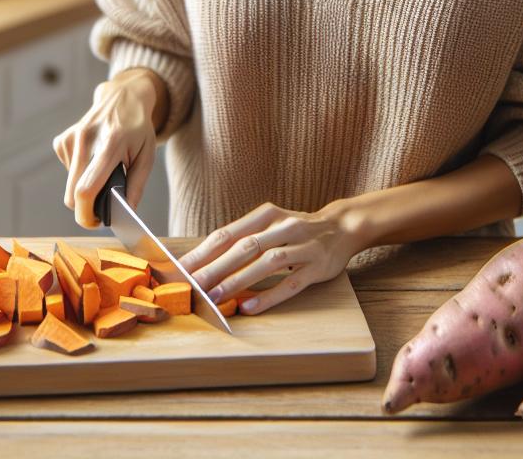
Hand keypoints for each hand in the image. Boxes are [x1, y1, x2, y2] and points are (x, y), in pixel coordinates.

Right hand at [52, 68, 163, 228]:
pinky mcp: (62, 139)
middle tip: (101, 209)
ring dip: (85, 187)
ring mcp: (71, 138)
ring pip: (70, 184)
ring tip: (104, 170)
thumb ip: (136, 185)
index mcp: (111, 144)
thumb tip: (125, 212)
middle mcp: (86, 140)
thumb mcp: (147, 155)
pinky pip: (68, 171)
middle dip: (85, 208)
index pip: (87, 188)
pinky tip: (93, 157)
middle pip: (73, 193)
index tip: (95, 222)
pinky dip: (80, 173)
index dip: (86, 213)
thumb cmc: (138, 129)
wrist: (122, 97)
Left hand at [177, 201, 365, 315]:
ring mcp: (302, 246)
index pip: (227, 234)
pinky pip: (291, 282)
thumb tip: (202, 261)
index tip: (180, 270)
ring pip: (267, 263)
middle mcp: (284, 227)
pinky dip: (270, 295)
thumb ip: (242, 239)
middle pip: (244, 247)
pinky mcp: (317, 266)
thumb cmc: (296, 230)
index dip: (203, 252)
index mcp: (266, 215)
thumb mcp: (270, 225)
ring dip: (239, 280)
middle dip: (215, 267)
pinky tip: (250, 306)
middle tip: (192, 286)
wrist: (342, 226)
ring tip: (216, 297)